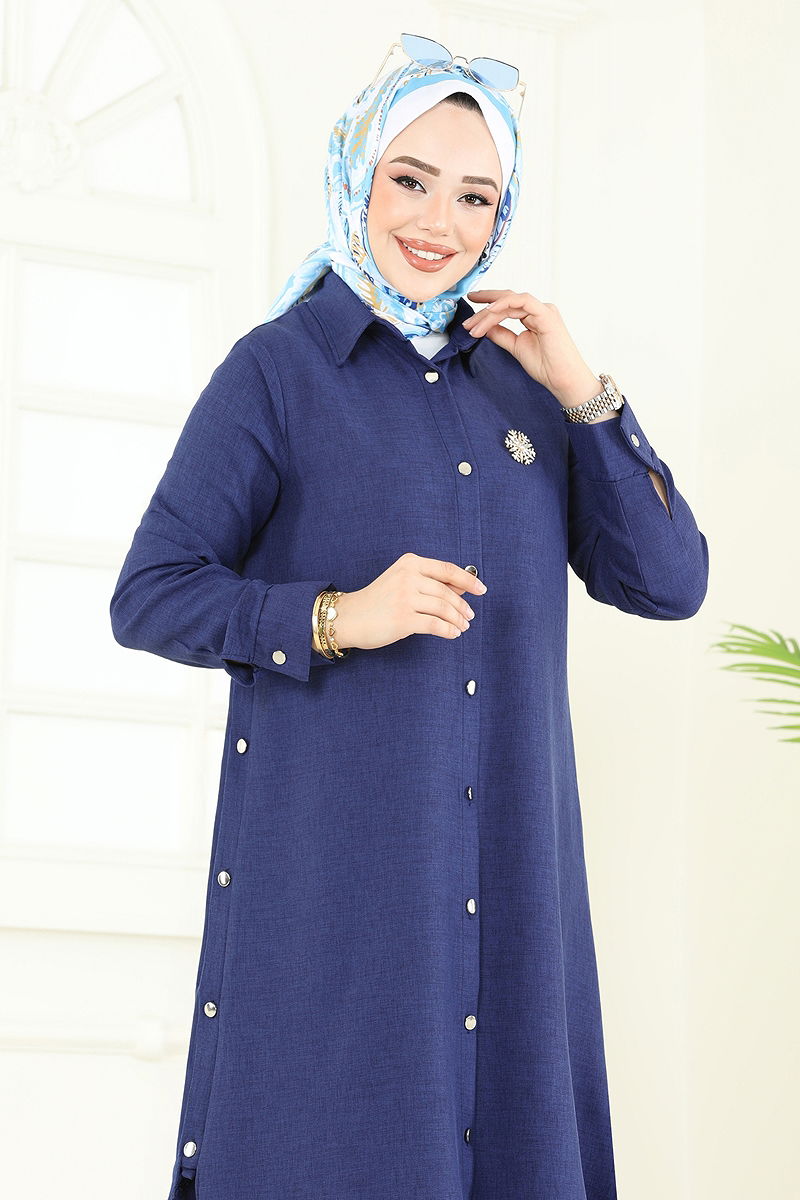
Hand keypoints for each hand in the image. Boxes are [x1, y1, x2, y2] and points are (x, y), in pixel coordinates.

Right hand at [332, 553, 486, 650]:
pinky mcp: (402, 619)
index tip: (481, 589)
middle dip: (463, 606)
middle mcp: (408, 577)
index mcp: (410, 563)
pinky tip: (452, 634)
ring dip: (458, 620)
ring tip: (462, 627)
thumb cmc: (378, 601)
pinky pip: (435, 625)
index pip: (447, 569)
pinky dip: (448, 631)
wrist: (350, 617)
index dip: (468, 580)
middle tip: (469, 616)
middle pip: (447, 591)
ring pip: (444, 608)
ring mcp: (405, 598)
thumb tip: (462, 588)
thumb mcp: (402, 582)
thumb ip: (430, 582)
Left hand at [462, 289, 600, 407]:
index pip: (506, 306)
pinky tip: (490, 311)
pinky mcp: (547, 314)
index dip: (486, 309)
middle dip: (483, 308)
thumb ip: (502, 335)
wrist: (563, 380)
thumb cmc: (547, 367)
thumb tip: (484, 327)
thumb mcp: (516, 347)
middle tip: (467, 321)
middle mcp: (539, 310)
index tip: (470, 317)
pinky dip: (505, 304)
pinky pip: (523, 301)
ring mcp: (544, 310)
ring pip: (510, 301)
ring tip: (473, 325)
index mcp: (534, 316)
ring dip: (489, 312)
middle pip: (506, 301)